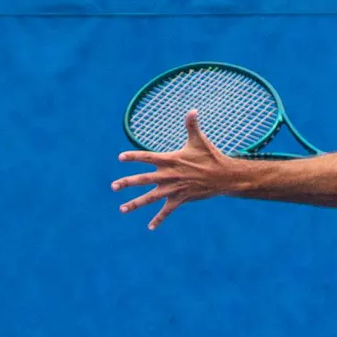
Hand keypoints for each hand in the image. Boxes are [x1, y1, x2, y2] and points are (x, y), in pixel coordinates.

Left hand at [112, 109, 234, 229]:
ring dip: (135, 204)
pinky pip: (167, 211)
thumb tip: (193, 109)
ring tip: (122, 209)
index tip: (120, 158)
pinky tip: (150, 227)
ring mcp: (173, 189)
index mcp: (170, 160)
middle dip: (127, 183)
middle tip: (113, 187)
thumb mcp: (199, 140)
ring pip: (150, 198)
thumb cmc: (210, 156)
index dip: (133, 157)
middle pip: (143, 179)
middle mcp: (168, 175)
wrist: (223, 176)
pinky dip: (159, 219)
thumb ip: (192, 125)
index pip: (147, 157)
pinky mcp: (180, 199)